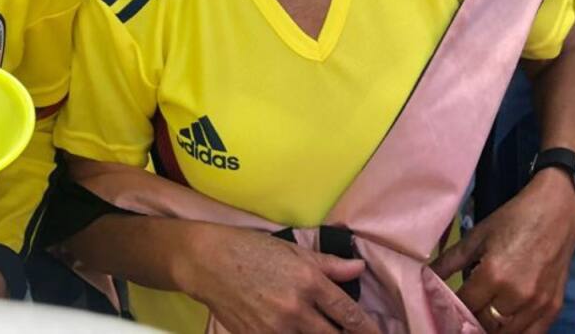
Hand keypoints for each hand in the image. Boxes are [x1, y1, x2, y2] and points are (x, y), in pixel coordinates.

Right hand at [178, 225, 379, 333]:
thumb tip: (359, 268)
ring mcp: (276, 329)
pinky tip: (297, 332)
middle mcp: (296, 309)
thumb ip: (329, 264)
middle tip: (349, 333)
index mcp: (309, 282)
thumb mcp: (292, 251)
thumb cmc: (250, 249)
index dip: (368, 330)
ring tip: (323, 330)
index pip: (348, 315)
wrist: (207, 261)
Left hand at [431, 171, 574, 332]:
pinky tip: (504, 325)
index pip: (465, 305)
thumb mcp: (478, 236)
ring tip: (482, 318)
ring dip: (491, 328)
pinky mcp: (553, 309)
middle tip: (463, 313)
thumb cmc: (513, 219)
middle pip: (484, 324)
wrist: (557, 213)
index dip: (452, 307)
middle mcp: (516, 295)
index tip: (445, 305)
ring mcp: (537, 305)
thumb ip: (450, 260)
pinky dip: (515, 333)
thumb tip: (426, 277)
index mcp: (493, 274)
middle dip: (471, 319)